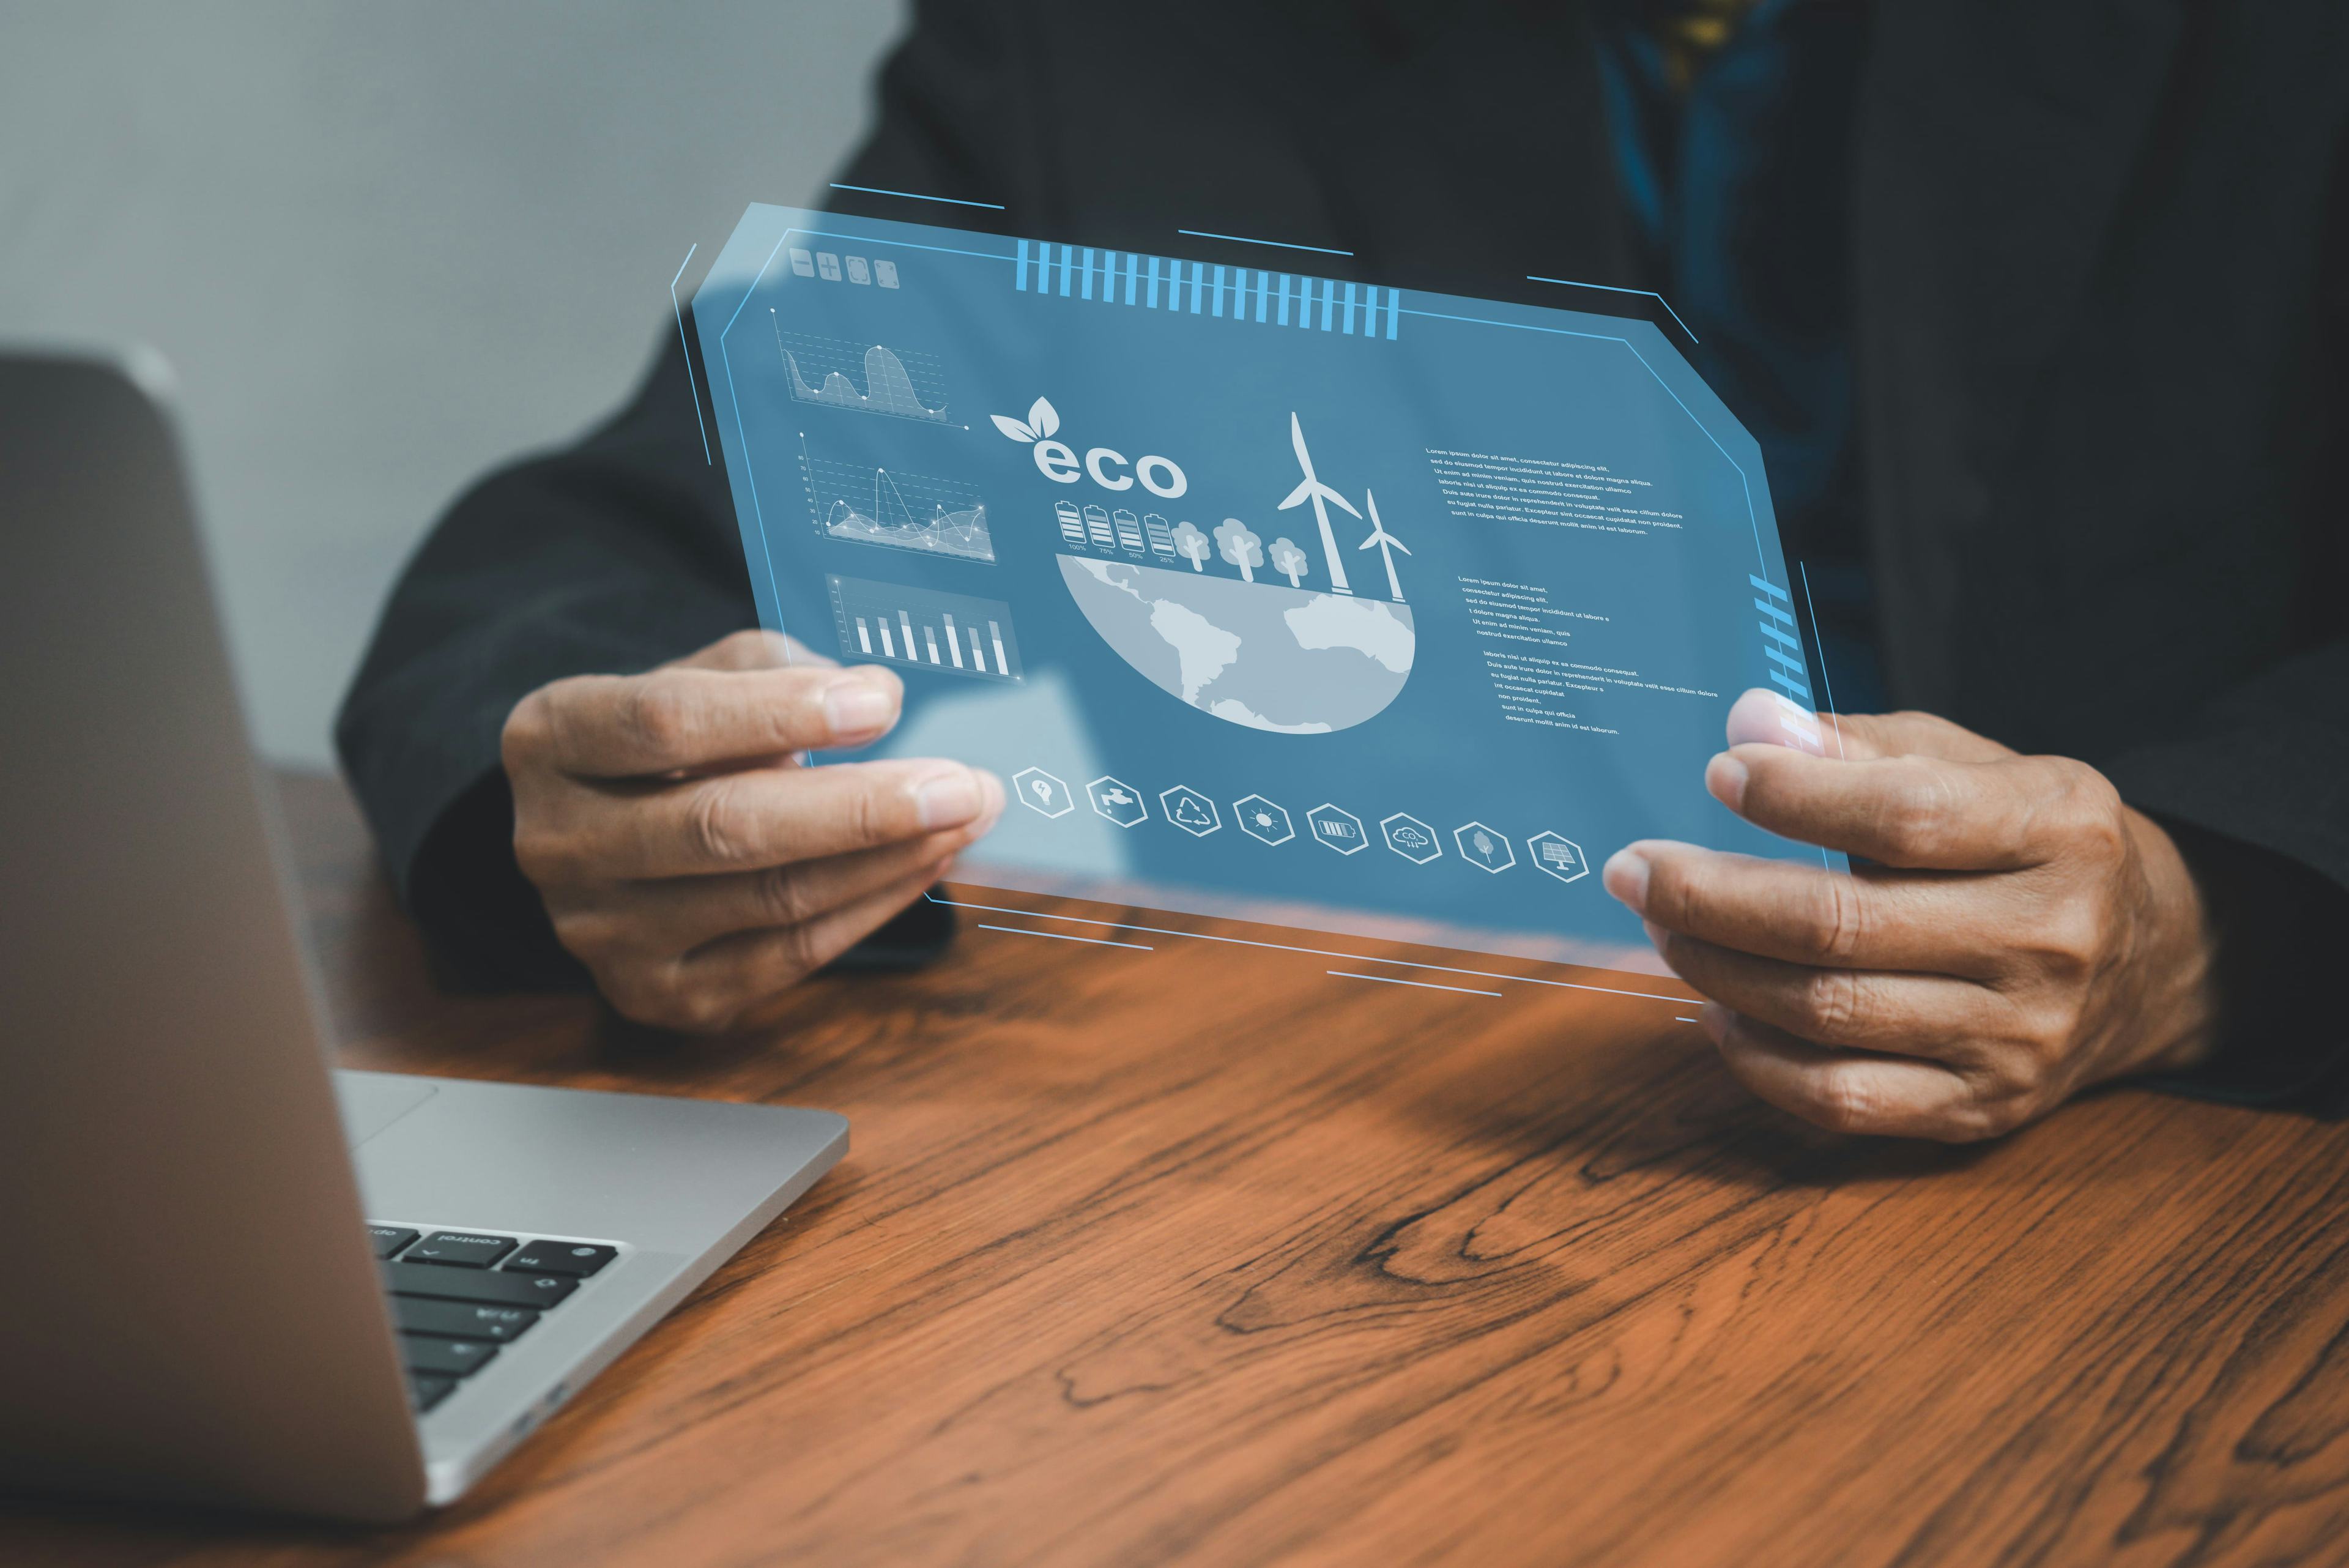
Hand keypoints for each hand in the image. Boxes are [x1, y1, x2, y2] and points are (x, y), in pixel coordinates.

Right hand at [502, 629, 1002, 1031]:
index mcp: (551, 738)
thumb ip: (772, 670)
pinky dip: (871, 906)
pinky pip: (788, 957)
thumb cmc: (669, 739)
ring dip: (888, 859)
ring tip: (966, 816)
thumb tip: (870, 698)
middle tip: (961, 782)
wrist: (605, 831)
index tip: (882, 702)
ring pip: (769, 899)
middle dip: (860, 807)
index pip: (664, 724)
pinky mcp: (660, 994)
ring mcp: (603, 932)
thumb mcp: (698, 674)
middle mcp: (559, 843)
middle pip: (722, 828)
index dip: (780, 714)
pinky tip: (926, 862)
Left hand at [1601, 690, 2219, 1140]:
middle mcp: (2049, 940)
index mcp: (2058, 830)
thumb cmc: (2025, 842)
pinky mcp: (1982, 1110)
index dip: (1795, 798)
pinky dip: (1757, 1060)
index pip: (1903, 817)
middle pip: (1842, 926)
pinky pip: (1841, 1100)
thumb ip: (1862, 745)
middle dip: (1711, 895)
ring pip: (1828, 1014)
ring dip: (1716, 969)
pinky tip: (1713, 1008)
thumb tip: (1752, 723)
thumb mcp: (1972, 764)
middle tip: (1633, 868)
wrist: (2148, 959)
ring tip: (1660, 925)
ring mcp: (2019, 1038)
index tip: (1716, 773)